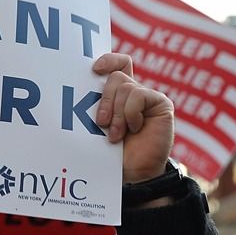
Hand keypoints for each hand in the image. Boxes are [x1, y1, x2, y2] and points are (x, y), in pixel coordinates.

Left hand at [92, 53, 174, 183]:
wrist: (132, 174)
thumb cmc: (111, 153)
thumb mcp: (97, 127)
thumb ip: (94, 107)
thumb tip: (75, 88)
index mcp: (118, 94)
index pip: (117, 64)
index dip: (108, 60)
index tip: (94, 70)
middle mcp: (134, 92)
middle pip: (116, 76)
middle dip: (104, 99)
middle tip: (100, 122)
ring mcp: (148, 97)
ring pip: (125, 87)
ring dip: (117, 114)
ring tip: (116, 135)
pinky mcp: (161, 104)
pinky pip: (138, 96)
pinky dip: (130, 114)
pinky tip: (134, 129)